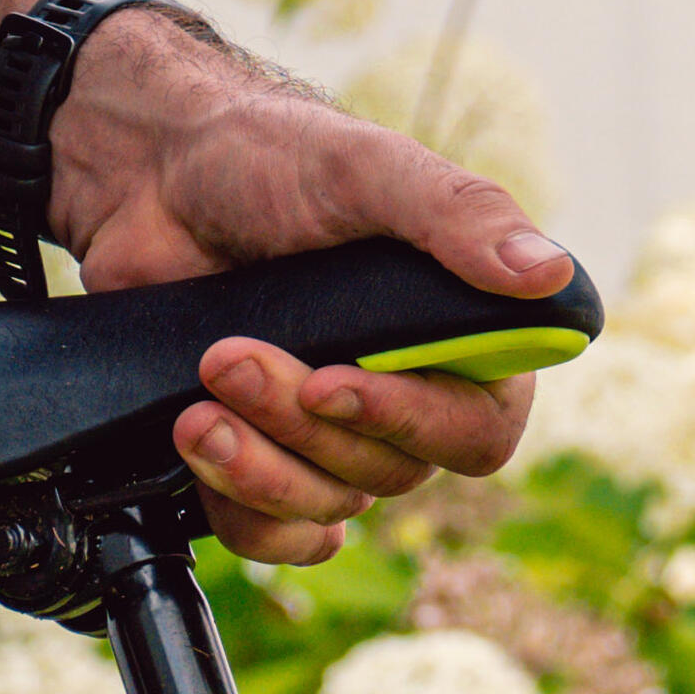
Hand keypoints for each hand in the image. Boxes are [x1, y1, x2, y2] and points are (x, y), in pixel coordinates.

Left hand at [52, 20, 578, 567]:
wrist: (147, 175)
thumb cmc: (268, 158)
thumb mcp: (366, 168)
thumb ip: (459, 216)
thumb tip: (546, 275)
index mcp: (457, 332)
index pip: (480, 428)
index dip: (413, 422)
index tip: (332, 383)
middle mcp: (406, 392)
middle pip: (391, 471)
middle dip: (301, 424)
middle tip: (229, 356)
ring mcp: (331, 433)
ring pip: (329, 505)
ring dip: (258, 467)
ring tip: (196, 408)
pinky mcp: (264, 457)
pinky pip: (279, 534)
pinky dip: (244, 512)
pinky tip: (201, 450)